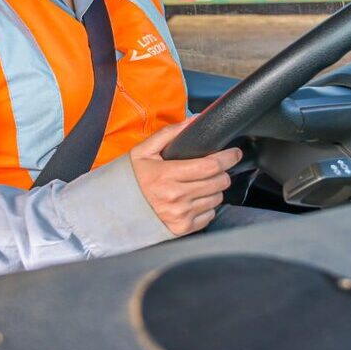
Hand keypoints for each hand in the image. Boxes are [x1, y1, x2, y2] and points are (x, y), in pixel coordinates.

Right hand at [129, 119, 242, 235]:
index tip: (234, 152)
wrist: (116, 210)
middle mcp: (175, 197)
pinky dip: (207, 206)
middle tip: (216, 168)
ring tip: (201, 184)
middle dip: (222, 172)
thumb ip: (169, 133)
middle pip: (218, 182)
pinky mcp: (182, 229)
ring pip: (217, 198)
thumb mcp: (143, 151)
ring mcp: (180, 215)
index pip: (210, 166)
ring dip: (214, 189)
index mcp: (167, 175)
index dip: (227, 157)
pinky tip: (194, 200)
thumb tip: (194, 120)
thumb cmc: (131, 178)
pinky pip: (209, 215)